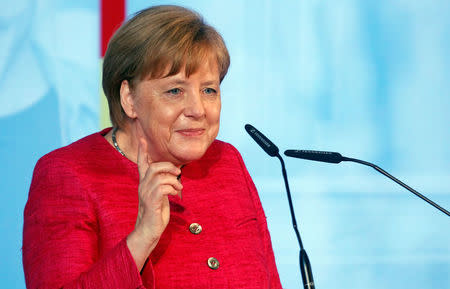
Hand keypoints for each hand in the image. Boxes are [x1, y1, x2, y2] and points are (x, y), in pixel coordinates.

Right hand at [127, 129, 181, 270]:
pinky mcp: (152, 201)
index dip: (142, 151)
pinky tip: (176, 194)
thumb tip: (174, 176)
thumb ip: (164, 184)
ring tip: (179, 187)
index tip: (142, 138)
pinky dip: (173, 188)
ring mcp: (146, 193)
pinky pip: (163, 187)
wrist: (149, 230)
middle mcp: (143, 186)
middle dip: (168, 166)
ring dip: (173, 180)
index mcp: (145, 183)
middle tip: (178, 172)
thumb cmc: (156, 213)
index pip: (142, 163)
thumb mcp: (160, 195)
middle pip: (153, 167)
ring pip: (159, 176)